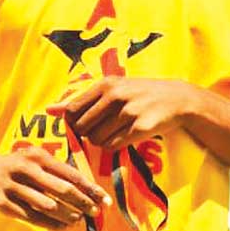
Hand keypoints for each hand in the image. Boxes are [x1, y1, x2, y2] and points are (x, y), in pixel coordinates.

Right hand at [0, 147, 110, 229]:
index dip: (91, 188)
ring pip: (47, 206)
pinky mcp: (0, 203)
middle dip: (83, 203)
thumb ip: (55, 169)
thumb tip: (86, 188)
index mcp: (37, 156)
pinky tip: (61, 227)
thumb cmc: (14, 165)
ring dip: (67, 215)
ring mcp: (11, 187)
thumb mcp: (32, 159)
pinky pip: (31, 217)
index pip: (71, 174)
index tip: (105, 199)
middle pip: (62, 190)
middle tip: (95, 212)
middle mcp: (25, 170)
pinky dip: (49, 224)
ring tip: (78, 220)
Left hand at [47, 78, 195, 150]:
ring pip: (97, 139)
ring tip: (117, 132)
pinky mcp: (141, 128)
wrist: (179, 99)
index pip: (72, 111)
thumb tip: (49, 110)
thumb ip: (82, 99)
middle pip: (83, 128)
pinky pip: (113, 145)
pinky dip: (115, 146)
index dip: (74, 123)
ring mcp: (130, 112)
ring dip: (103, 141)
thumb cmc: (142, 93)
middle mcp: (117, 96)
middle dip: (88, 134)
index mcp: (107, 84)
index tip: (86, 125)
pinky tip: (126, 136)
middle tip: (103, 129)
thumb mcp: (114, 88)